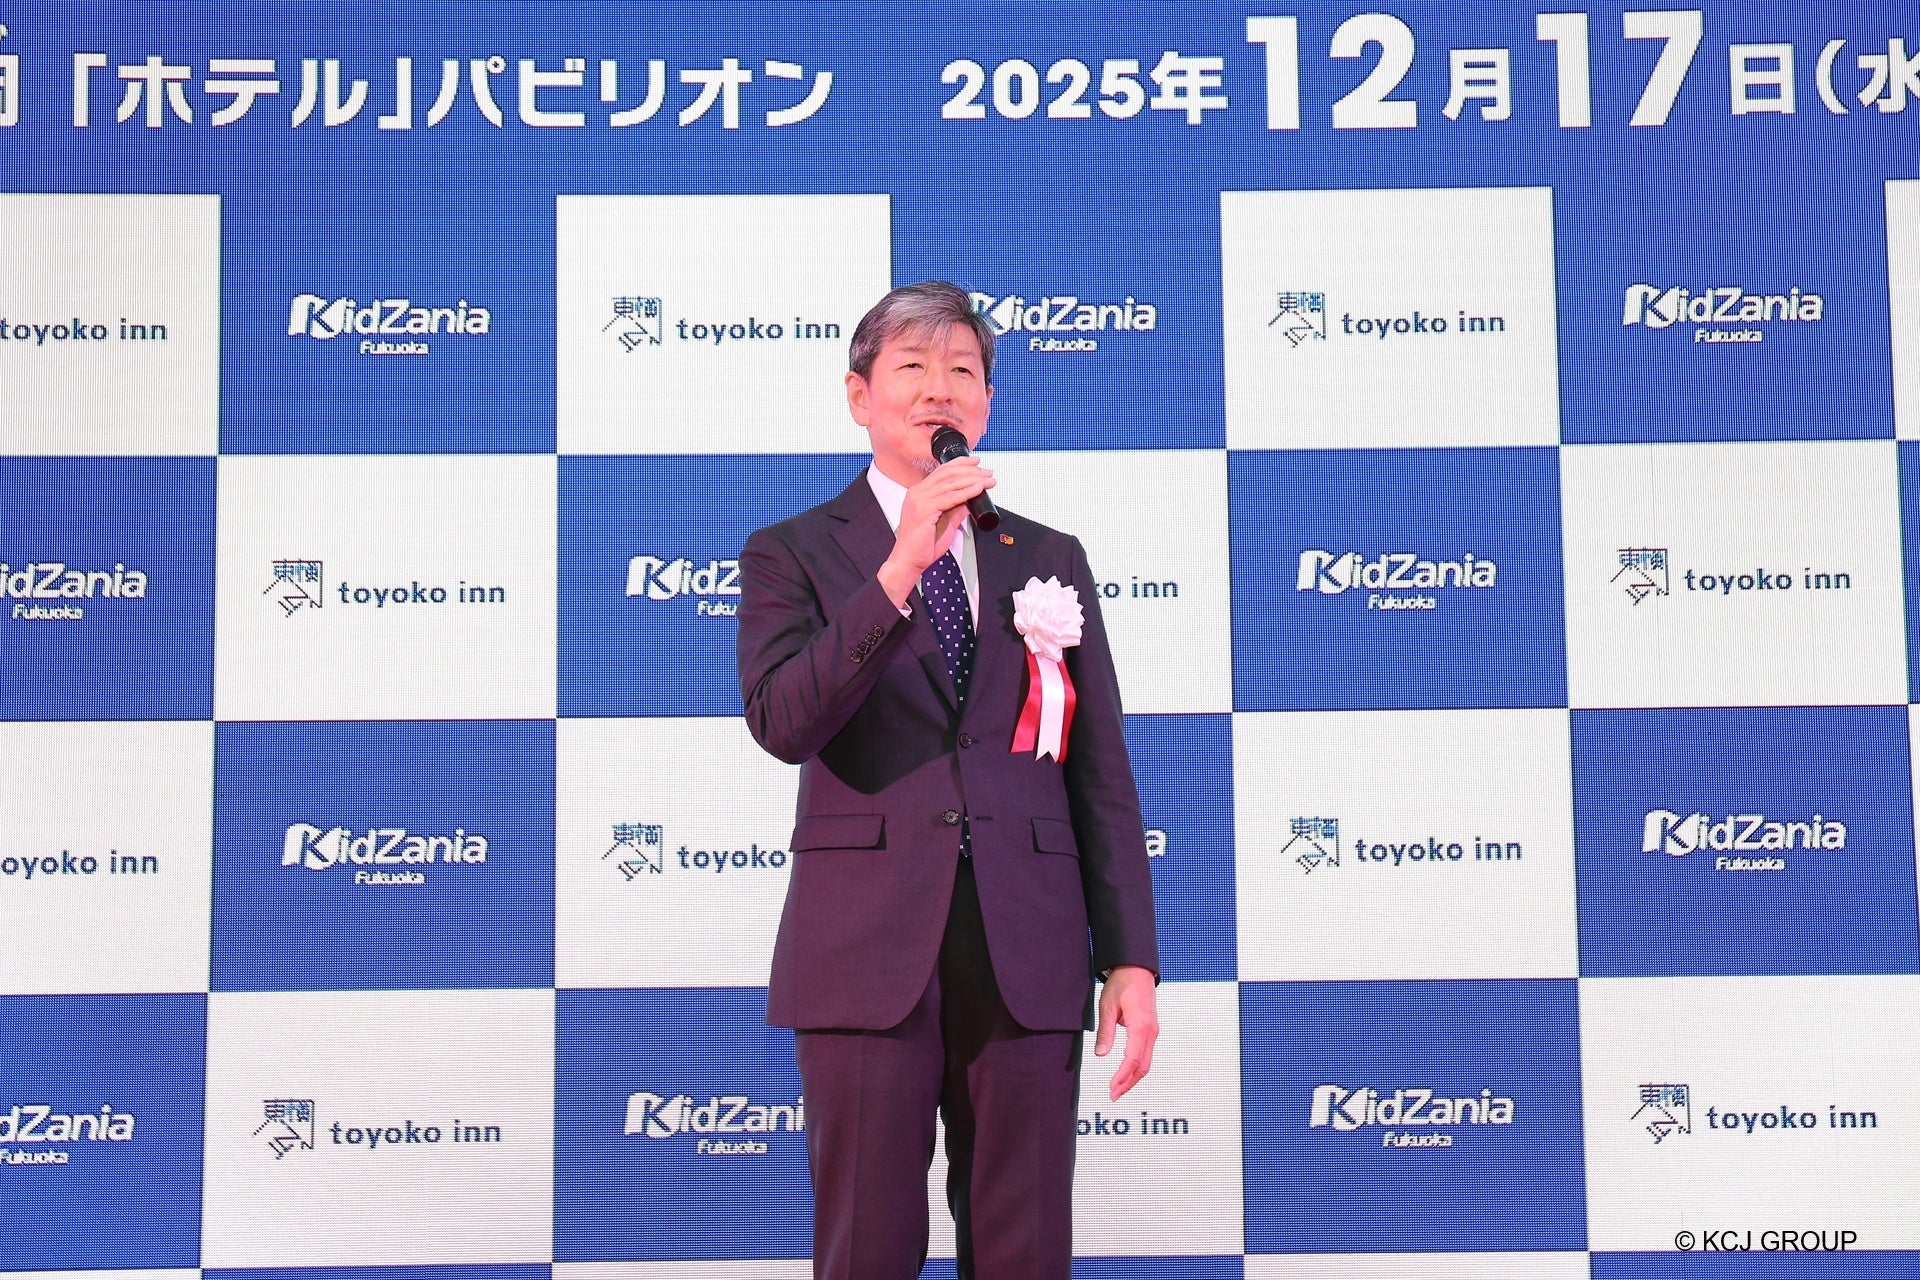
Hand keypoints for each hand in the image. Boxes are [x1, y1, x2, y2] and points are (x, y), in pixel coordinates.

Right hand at [876, 458, 994, 607]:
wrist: (908, 561)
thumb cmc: (922, 546)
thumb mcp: (945, 523)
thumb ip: (956, 510)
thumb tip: (970, 500)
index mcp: (919, 493)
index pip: (941, 471)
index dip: (960, 464)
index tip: (976, 463)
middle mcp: (917, 492)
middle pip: (947, 473)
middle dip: (971, 470)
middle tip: (987, 471)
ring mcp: (919, 500)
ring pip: (950, 483)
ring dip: (973, 479)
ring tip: (988, 480)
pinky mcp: (924, 510)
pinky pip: (950, 498)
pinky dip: (967, 492)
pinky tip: (978, 489)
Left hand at [1094, 965, 1158, 1100]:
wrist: (1136, 969)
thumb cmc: (1122, 984)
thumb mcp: (1107, 1006)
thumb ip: (1105, 1032)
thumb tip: (1100, 1054)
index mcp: (1141, 1027)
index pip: (1132, 1060)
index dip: (1121, 1077)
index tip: (1111, 1088)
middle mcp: (1151, 1032)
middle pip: (1142, 1066)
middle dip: (1128, 1083)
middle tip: (1113, 1096)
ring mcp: (1153, 1032)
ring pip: (1146, 1062)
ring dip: (1133, 1078)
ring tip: (1118, 1089)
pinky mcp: (1151, 1030)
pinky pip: (1146, 1054)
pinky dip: (1137, 1067)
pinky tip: (1126, 1073)